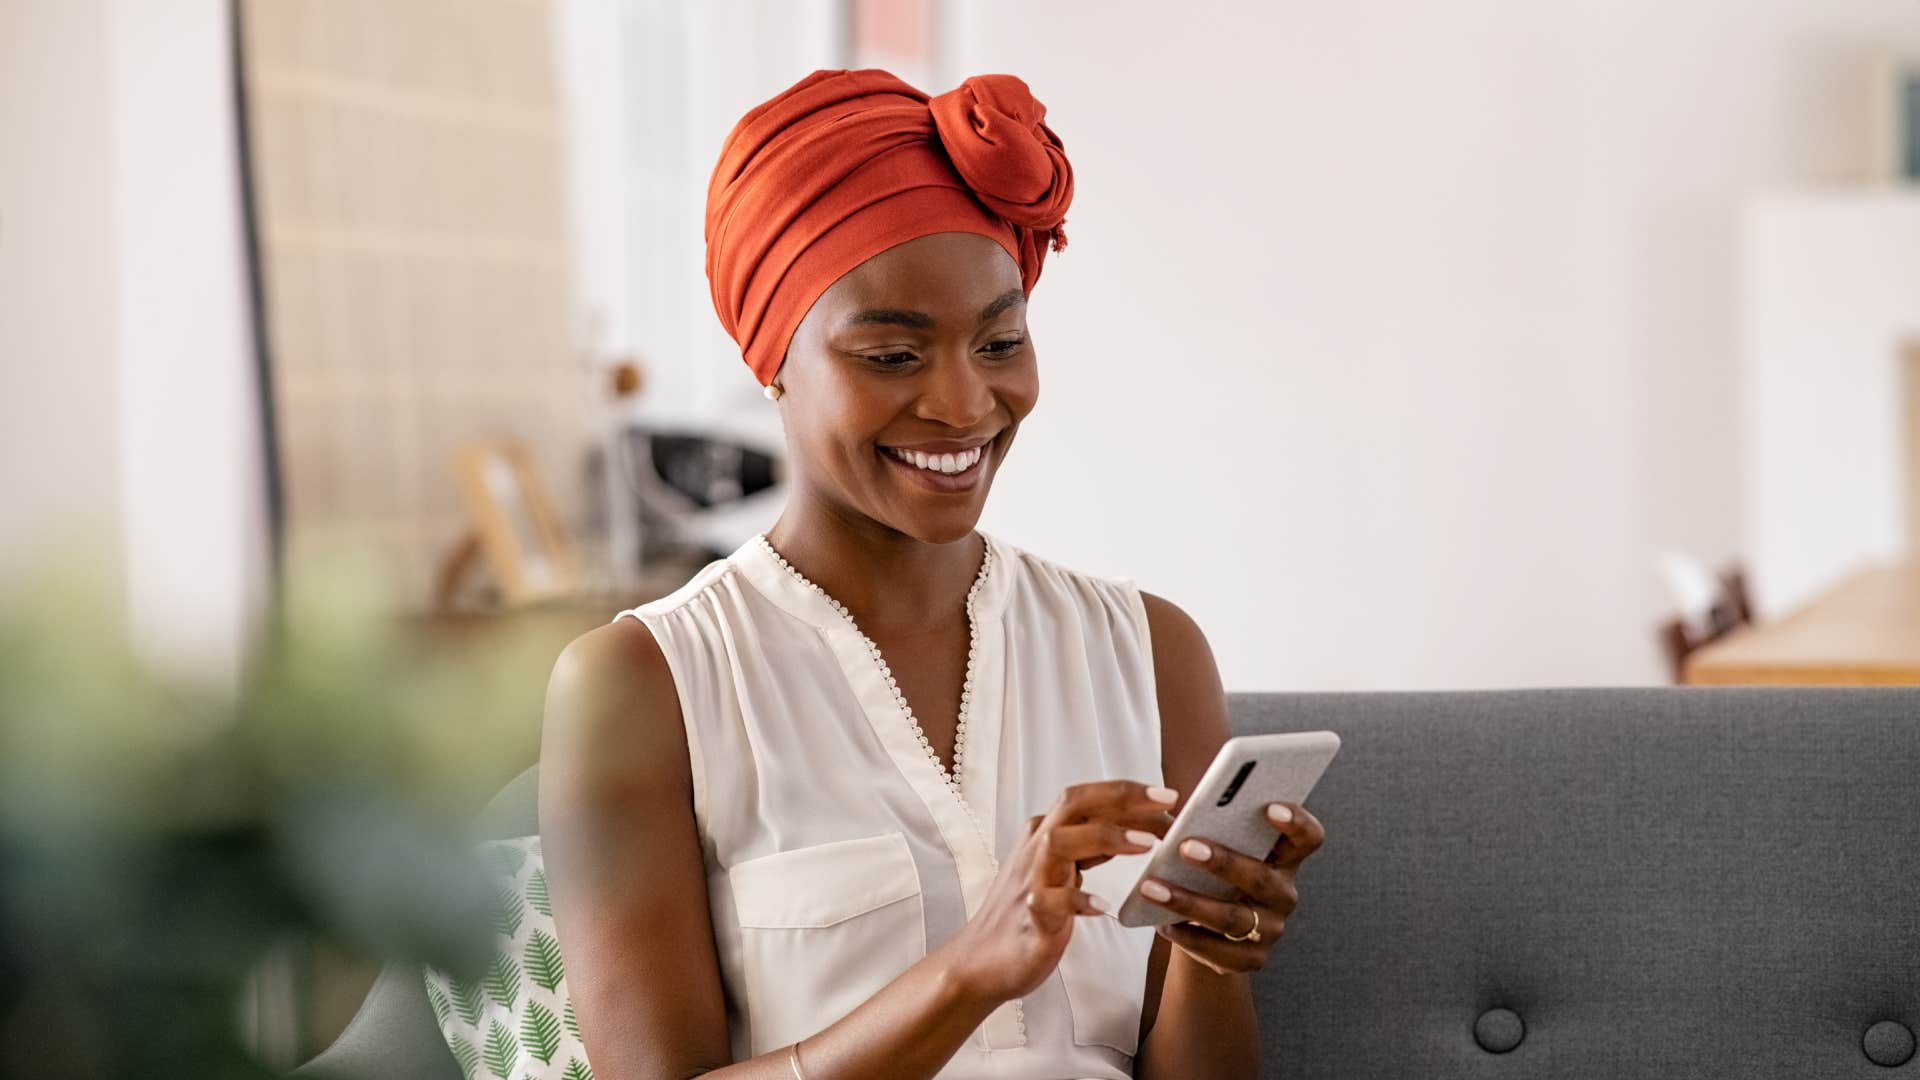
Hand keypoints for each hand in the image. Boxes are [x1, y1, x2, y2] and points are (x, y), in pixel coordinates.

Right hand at [936, 780, 1178, 1003]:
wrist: (983, 960)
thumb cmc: (1029, 912)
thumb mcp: (1064, 869)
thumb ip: (1092, 846)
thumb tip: (1138, 826)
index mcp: (1046, 834)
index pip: (1087, 798)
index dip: (1127, 793)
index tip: (1167, 796)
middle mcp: (1036, 848)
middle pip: (1074, 804)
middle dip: (1121, 798)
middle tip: (1167, 803)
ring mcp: (1031, 880)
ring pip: (1060, 842)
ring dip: (1106, 837)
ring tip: (1147, 843)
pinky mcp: (1030, 916)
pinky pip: (1051, 901)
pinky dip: (1078, 899)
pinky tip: (1105, 906)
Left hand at [1142, 801, 1325, 973]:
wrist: (1209, 930)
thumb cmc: (1212, 875)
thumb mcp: (1218, 849)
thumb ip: (1211, 829)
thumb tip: (1170, 809)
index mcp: (1284, 858)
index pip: (1308, 838)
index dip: (1296, 822)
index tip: (1271, 807)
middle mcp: (1284, 894)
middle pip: (1262, 878)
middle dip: (1223, 862)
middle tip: (1186, 847)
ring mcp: (1270, 929)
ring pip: (1233, 917)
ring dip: (1189, 902)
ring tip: (1152, 888)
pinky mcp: (1251, 959)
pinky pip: (1219, 950)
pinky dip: (1186, 936)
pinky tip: (1161, 923)